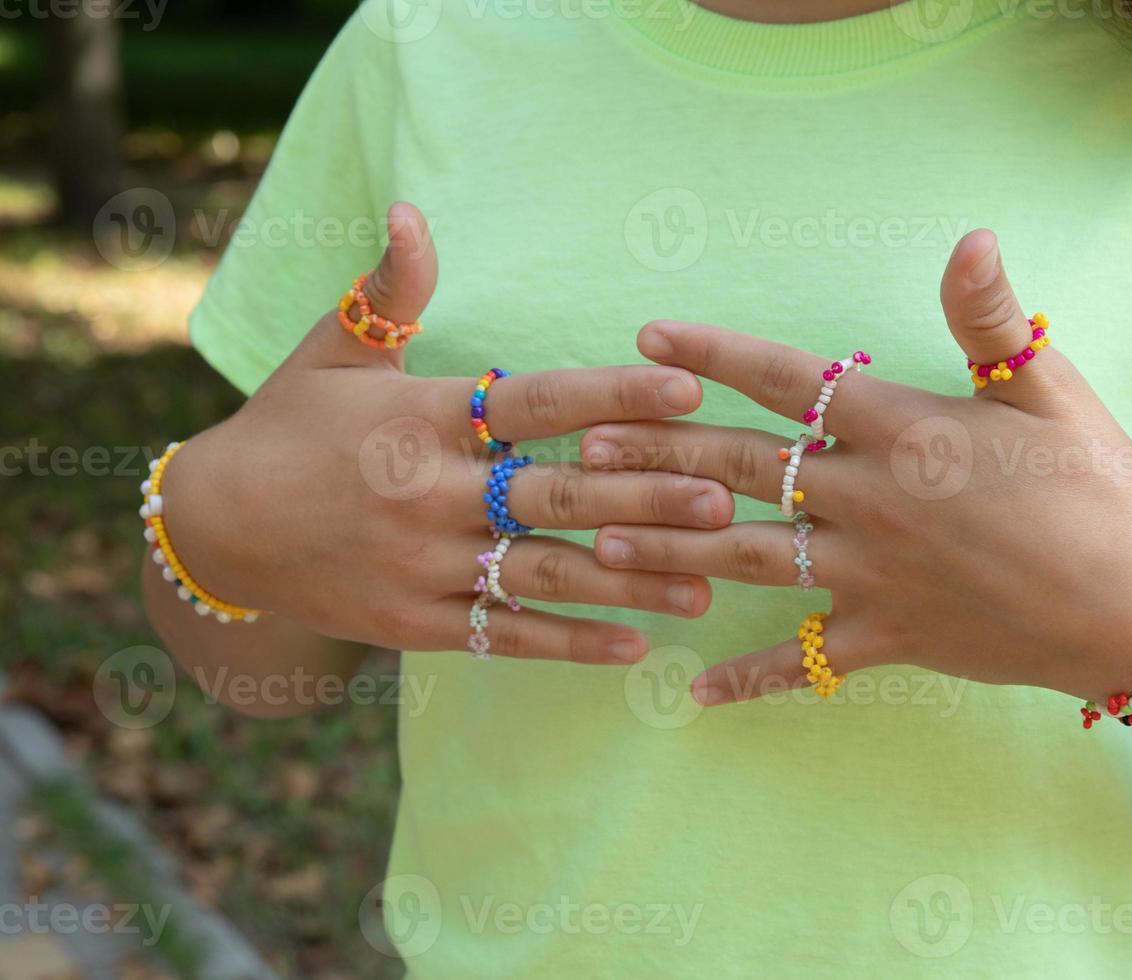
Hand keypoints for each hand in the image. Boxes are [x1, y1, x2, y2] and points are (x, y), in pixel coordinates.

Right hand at [162, 202, 732, 663]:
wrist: (214, 530)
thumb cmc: (287, 426)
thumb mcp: (332, 350)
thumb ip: (388, 289)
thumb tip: (413, 210)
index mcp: (421, 417)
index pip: (535, 401)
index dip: (613, 393)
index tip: (685, 384)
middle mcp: (428, 493)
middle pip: (556, 495)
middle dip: (645, 496)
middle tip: (725, 494)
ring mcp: (423, 565)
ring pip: (545, 573)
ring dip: (632, 578)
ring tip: (709, 581)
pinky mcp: (417, 623)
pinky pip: (506, 634)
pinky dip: (571, 641)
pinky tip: (636, 644)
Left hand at [581, 229, 1131, 701]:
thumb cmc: (1098, 490)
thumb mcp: (1049, 393)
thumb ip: (992, 320)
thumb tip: (970, 235)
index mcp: (900, 432)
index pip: (787, 381)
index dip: (715, 355)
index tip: (649, 337)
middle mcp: (867, 502)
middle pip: (743, 469)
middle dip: (660, 452)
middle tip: (586, 442)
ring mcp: (870, 576)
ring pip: (746, 559)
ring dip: (668, 548)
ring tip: (598, 541)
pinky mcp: (887, 637)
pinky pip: (805, 661)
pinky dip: (751, 678)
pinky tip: (692, 694)